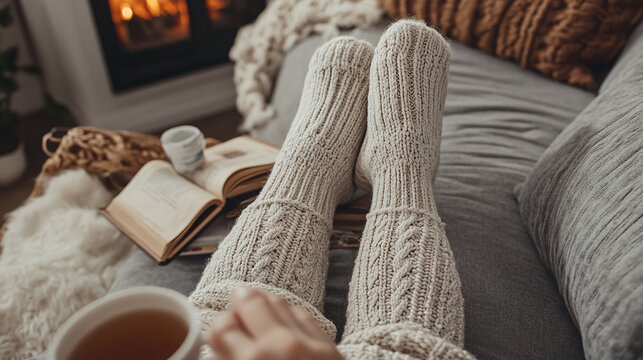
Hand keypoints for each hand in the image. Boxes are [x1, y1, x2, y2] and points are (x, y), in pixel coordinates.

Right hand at [207, 288, 342, 359]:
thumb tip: (218, 350)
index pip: (222, 325)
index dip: (218, 328)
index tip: (220, 334)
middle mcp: (279, 346)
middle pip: (249, 301)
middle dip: (239, 304)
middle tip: (236, 312)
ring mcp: (308, 343)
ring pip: (278, 301)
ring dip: (263, 302)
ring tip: (256, 307)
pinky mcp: (329, 346)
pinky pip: (303, 313)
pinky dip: (289, 312)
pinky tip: (283, 318)